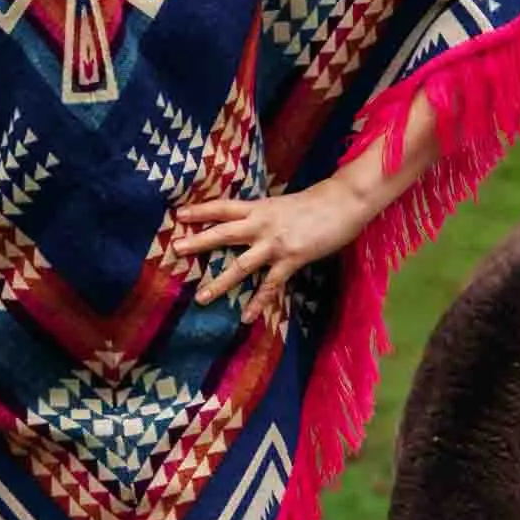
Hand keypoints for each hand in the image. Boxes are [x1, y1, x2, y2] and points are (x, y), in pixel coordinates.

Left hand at [159, 173, 381, 314]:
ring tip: (201, 298)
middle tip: (176, 249)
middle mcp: (262, 224)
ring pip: (241, 265)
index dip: (201, 210)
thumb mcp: (282, 205)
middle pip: (224, 232)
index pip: (223, 207)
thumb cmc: (316, 203)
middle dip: (199, 242)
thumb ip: (263, 215)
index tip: (178, 215)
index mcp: (259, 207)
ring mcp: (276, 243)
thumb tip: (249, 224)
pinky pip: (271, 285)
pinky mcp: (292, 259)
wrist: (343, 202)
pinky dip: (258, 302)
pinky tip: (247, 317)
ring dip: (220, 282)